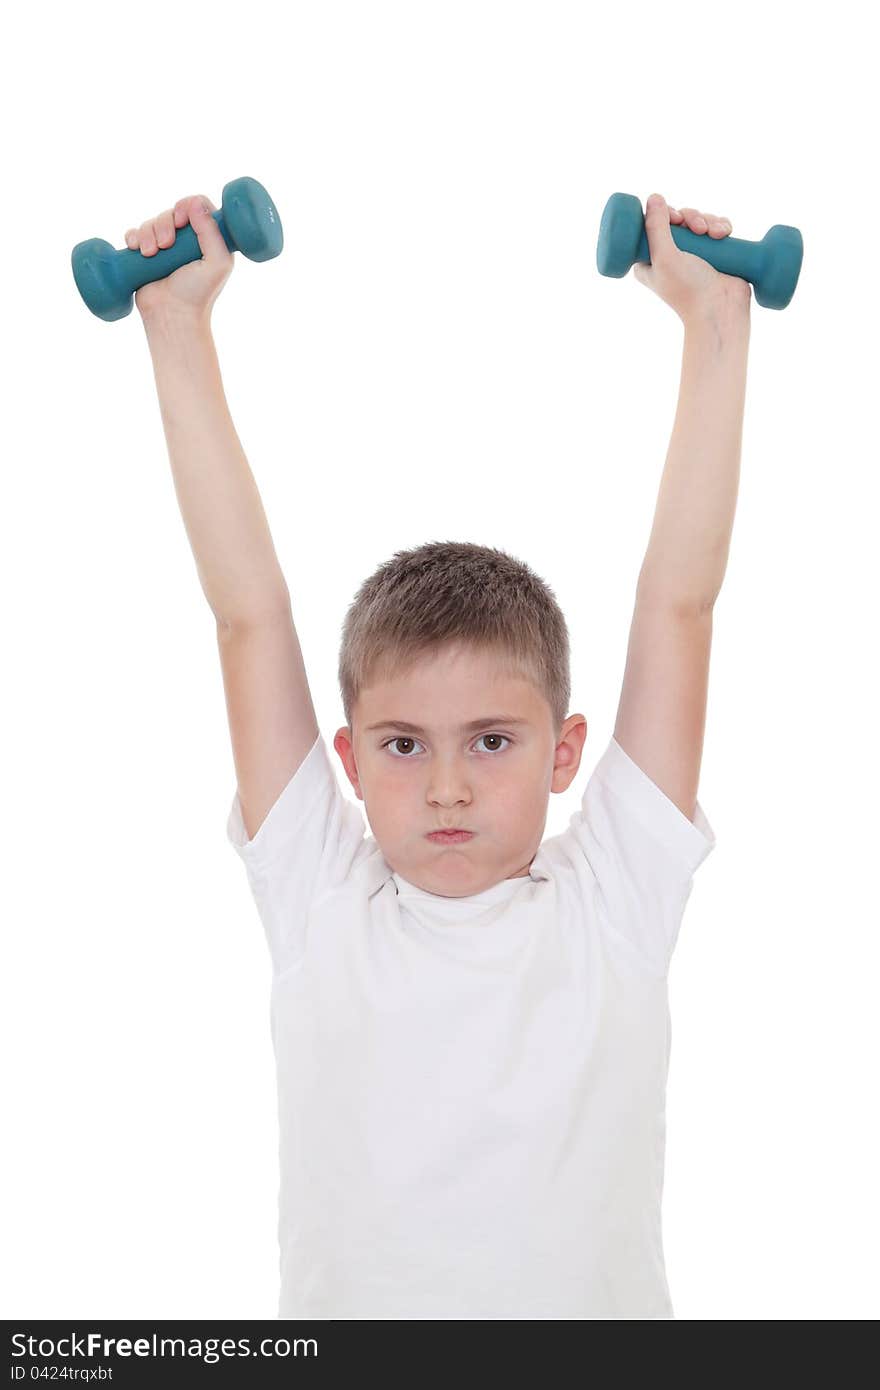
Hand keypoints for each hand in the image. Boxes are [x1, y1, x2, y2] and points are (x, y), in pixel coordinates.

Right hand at [124, 194, 233, 321]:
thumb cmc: (198, 294)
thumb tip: (195, 203)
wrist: (172, 316)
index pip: (198, 205)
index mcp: (209, 239)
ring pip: (152, 222)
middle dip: (164, 223)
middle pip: (172, 211)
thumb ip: (212, 232)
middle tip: (166, 245)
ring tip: (150, 254)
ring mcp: (165, 247)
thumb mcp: (216, 263)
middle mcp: (187, 241)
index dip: (188, 205)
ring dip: (148, 233)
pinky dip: (133, 237)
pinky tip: (136, 250)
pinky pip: (135, 233)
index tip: (182, 220)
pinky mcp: (146, 256)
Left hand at [634, 193, 750, 325]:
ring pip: (699, 220)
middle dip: (691, 217)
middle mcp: (670, 256)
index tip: (675, 219)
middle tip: (698, 228)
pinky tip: (724, 233)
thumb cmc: (687, 289)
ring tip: (714, 235)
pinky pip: (716, 227)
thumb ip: (656, 227)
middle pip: (678, 219)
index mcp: (649, 260)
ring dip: (708, 220)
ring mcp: (694, 254)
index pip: (653, 225)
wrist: (720, 310)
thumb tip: (653, 197)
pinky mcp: (715, 253)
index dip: (665, 215)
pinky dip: (721, 226)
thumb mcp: (664, 256)